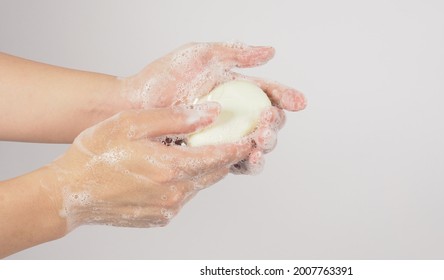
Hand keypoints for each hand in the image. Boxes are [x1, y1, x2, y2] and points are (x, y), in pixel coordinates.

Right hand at [46, 102, 252, 230]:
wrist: (70, 194)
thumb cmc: (95, 154)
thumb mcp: (133, 124)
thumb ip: (176, 118)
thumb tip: (212, 113)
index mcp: (171, 168)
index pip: (220, 157)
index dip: (239, 146)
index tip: (253, 137)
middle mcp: (175, 193)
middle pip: (215, 172)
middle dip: (229, 157)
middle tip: (238, 140)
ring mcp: (169, 208)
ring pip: (201, 184)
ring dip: (207, 168)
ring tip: (207, 149)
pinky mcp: (161, 217)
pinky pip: (185, 196)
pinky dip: (188, 181)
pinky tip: (177, 168)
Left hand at [120, 42, 306, 173]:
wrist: (134, 105)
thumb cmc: (163, 77)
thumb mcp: (201, 55)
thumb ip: (236, 53)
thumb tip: (270, 52)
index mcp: (236, 89)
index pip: (269, 94)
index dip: (287, 98)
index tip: (298, 103)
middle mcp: (234, 113)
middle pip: (268, 122)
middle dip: (275, 124)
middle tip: (268, 121)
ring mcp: (224, 135)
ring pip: (257, 144)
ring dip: (266, 145)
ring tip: (260, 141)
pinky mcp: (212, 153)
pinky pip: (236, 161)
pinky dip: (248, 161)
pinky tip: (250, 157)